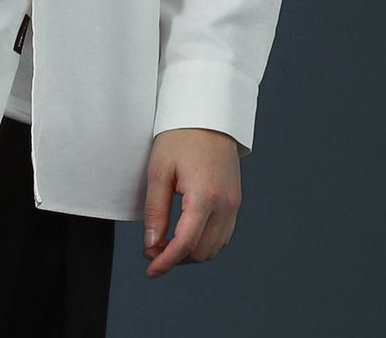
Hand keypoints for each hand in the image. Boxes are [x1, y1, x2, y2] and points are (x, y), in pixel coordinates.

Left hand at [142, 128, 240, 275]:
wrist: (208, 115)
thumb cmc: (180, 137)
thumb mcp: (159, 169)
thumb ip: (155, 210)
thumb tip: (151, 243)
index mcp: (205, 196)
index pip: (185, 244)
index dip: (165, 262)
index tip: (150, 269)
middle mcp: (224, 205)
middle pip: (200, 252)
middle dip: (175, 258)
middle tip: (151, 250)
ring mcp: (233, 204)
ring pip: (214, 248)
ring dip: (190, 253)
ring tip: (166, 243)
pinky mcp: (235, 201)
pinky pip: (223, 236)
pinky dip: (204, 243)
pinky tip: (186, 235)